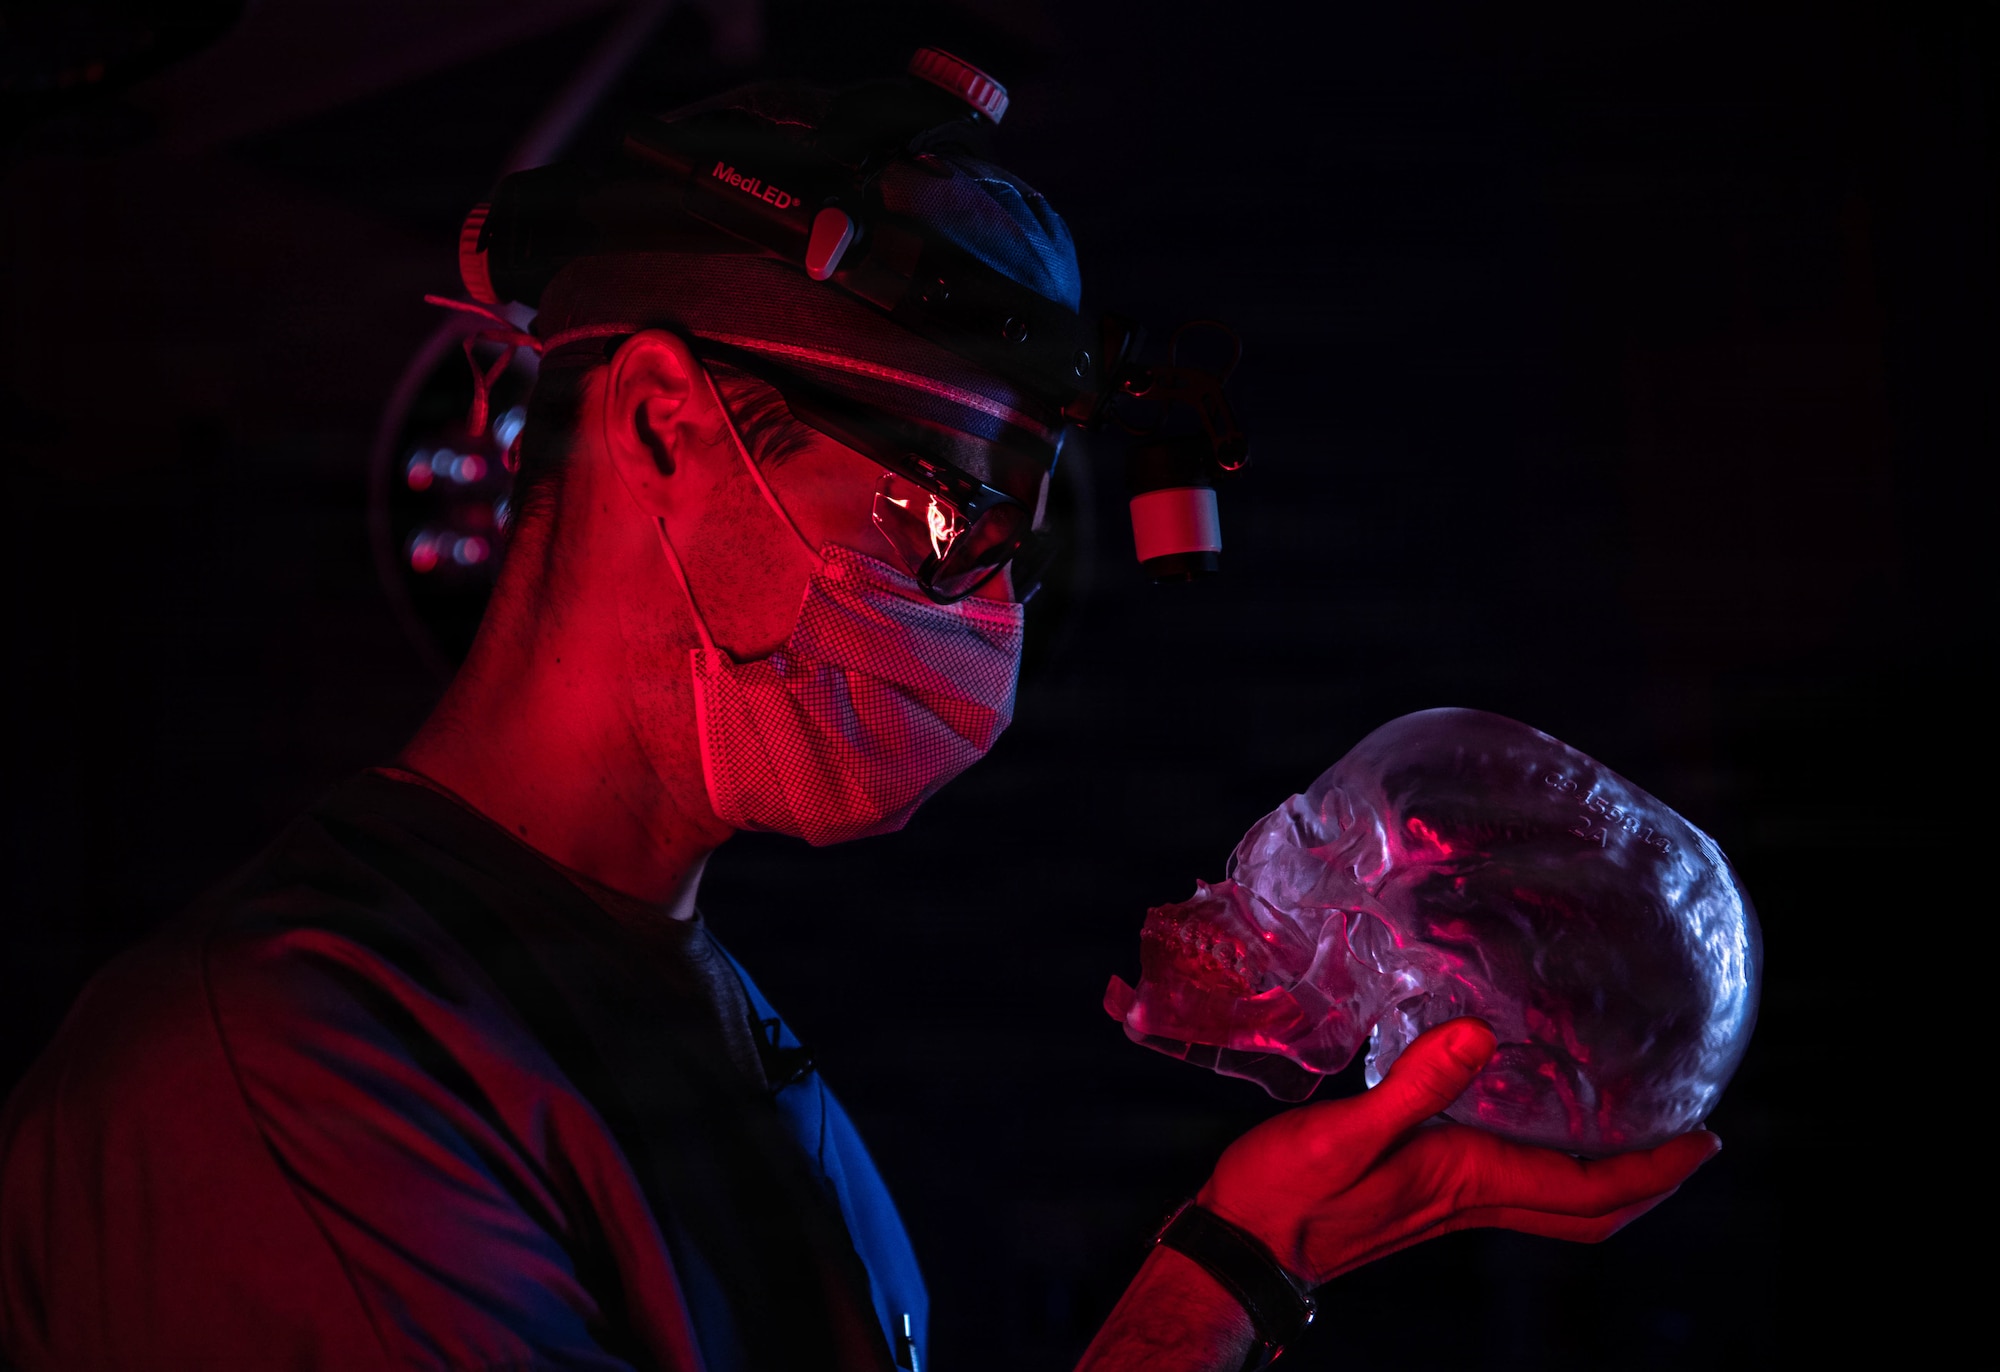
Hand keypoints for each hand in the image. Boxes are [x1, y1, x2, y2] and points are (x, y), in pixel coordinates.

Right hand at [1196, 1018, 1720, 1286]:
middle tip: (1689, 1142)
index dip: (1654, 1169)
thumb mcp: (1346, 1132)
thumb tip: (1480, 1038)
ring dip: (1605, 1175)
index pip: (1588, 1190)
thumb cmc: (1286, 1194)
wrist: (1243, 1242)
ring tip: (1630, 1126)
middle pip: (1586, 1209)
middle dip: (1647, 1182)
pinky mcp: (1424, 1192)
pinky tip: (1530, 1119)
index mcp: (1467, 1183)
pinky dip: (1550, 1163)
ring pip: (1555, 1200)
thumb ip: (1414, 1087)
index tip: (1704, 1140)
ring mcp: (1449, 1201)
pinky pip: (1515, 1185)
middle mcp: (1470, 1198)